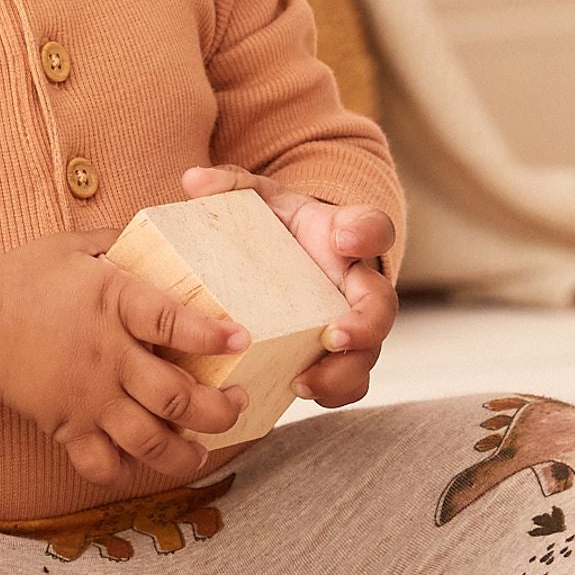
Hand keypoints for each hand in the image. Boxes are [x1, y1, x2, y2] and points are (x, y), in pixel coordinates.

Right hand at [0, 229, 251, 489]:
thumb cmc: (23, 278)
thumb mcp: (73, 245)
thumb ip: (120, 241)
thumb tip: (159, 231)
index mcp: (112, 304)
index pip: (173, 323)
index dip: (212, 335)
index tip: (241, 338)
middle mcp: (106, 357)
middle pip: (176, 398)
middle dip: (219, 409)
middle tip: (237, 403)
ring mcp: (87, 398)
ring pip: (149, 441)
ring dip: (185, 452)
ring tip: (203, 449)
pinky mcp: (65, 427)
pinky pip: (100, 465)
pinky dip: (126, 471)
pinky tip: (142, 462)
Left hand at [181, 164, 397, 407]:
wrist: (282, 260)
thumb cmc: (272, 227)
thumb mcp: (253, 200)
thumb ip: (228, 187)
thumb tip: (193, 182)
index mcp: (341, 237)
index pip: (372, 227)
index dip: (366, 233)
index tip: (344, 239)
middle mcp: (355, 284)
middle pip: (381, 306)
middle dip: (364, 323)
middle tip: (334, 334)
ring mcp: (350, 324)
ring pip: (367, 355)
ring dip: (343, 371)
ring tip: (305, 382)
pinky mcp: (335, 356)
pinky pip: (346, 382)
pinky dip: (328, 391)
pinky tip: (293, 392)